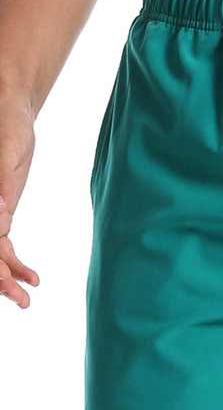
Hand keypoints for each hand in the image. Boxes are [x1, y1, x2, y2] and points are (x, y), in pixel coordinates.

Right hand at [0, 97, 38, 307]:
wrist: (10, 110)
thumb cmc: (5, 125)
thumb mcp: (7, 155)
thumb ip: (0, 185)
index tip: (3, 279)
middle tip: (21, 300)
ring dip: (5, 276)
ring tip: (26, 298)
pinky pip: (1, 242)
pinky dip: (13, 261)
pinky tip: (32, 277)